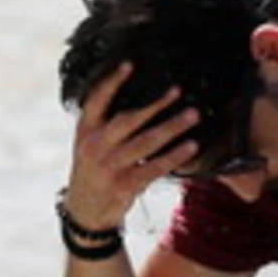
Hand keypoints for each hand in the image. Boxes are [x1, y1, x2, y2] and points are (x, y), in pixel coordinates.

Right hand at [63, 63, 200, 233]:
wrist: (84, 211)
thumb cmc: (94, 169)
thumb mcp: (90, 144)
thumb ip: (106, 124)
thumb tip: (141, 99)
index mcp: (85, 130)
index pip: (96, 100)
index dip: (111, 82)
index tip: (129, 65)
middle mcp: (95, 146)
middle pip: (128, 120)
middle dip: (155, 104)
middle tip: (177, 90)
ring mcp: (109, 167)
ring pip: (146, 142)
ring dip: (172, 127)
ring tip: (193, 115)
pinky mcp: (124, 185)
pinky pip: (154, 167)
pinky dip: (174, 156)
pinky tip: (191, 146)